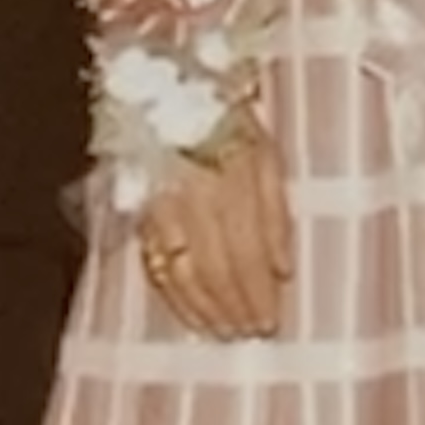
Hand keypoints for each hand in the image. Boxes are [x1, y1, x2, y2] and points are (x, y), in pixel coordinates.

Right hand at [135, 134, 292, 340]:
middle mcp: (196, 199)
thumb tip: (284, 271)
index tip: (269, 323)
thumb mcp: (267, 156)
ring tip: (224, 332)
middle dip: (234, 307)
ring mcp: (164, 207)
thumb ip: (276, 215)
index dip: (257, 293)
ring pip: (183, 273)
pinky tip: (190, 314)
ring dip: (205, 309)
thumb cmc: (228, 123)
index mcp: (234, 183)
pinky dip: (175, 296)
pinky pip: (156, 264)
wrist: (166, 89)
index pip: (248, 254)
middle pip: (216, 269)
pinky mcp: (140, 212)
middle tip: (248, 335)